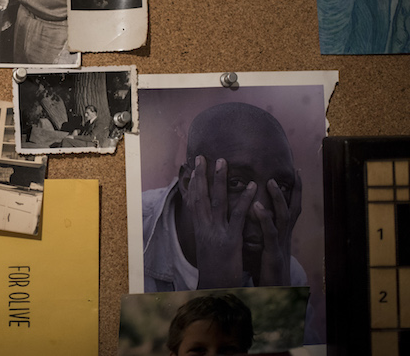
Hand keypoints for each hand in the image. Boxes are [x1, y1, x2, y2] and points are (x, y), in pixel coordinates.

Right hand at [187, 155, 256, 288]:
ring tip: (224, 161)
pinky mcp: (230, 240)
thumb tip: (209, 221)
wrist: (213, 288)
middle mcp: (205, 228)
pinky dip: (244, 199)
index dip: (194, 183)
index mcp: (199, 229)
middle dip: (202, 175)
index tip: (195, 167)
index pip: (194, 201)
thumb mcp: (207, 247)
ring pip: (217, 201)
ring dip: (219, 180)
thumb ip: (209, 232)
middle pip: (202, 196)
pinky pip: (239, 216)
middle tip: (203, 157)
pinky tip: (252, 186)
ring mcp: (217, 233)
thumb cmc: (213, 269)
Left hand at [254, 171, 301, 285]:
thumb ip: (266, 230)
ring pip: (283, 217)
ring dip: (278, 199)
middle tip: (295, 170)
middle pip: (294, 208)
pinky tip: (256, 206)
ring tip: (271, 181)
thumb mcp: (268, 246)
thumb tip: (260, 213)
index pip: (290, 207)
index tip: (296, 171)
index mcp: (282, 232)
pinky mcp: (272, 253)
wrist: (273, 294)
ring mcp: (280, 244)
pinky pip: (270, 233)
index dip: (295, 190)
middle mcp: (285, 236)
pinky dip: (264, 219)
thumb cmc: (267, 268)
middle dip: (295, 189)